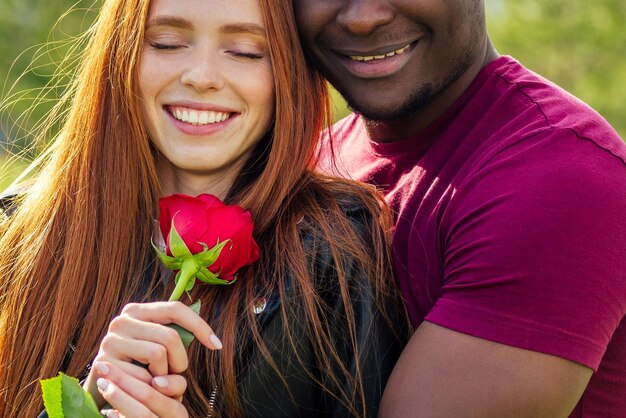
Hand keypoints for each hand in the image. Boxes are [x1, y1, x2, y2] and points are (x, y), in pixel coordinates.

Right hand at [84, 301, 221, 406]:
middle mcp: (122, 320)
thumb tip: (212, 338)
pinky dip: (151, 386)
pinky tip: (145, 387)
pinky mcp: (104, 363)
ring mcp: (110, 340)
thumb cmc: (140, 366)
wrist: (107, 389)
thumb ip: (177, 336)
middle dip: (180, 360)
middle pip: (170, 335)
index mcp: (138, 311)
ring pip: (158, 353)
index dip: (199, 326)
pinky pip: (143, 376)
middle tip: (175, 373)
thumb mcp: (158, 346)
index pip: (175, 309)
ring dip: (165, 374)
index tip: (216, 345)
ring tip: (158, 379)